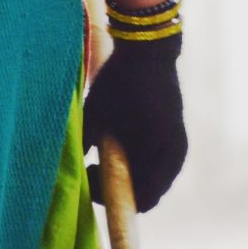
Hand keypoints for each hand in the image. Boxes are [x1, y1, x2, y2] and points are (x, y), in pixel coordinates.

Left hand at [83, 3, 185, 212]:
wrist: (148, 48)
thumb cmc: (119, 81)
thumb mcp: (96, 114)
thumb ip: (84, 144)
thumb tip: (71, 168)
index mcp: (161, 154)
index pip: (142, 200)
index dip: (113, 199)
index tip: (90, 177)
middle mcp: (175, 155)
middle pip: (149, 193)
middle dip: (119, 189)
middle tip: (91, 168)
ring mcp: (177, 145)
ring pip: (152, 178)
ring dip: (128, 176)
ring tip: (101, 157)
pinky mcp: (173, 135)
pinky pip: (156, 163)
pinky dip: (137, 164)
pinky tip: (115, 146)